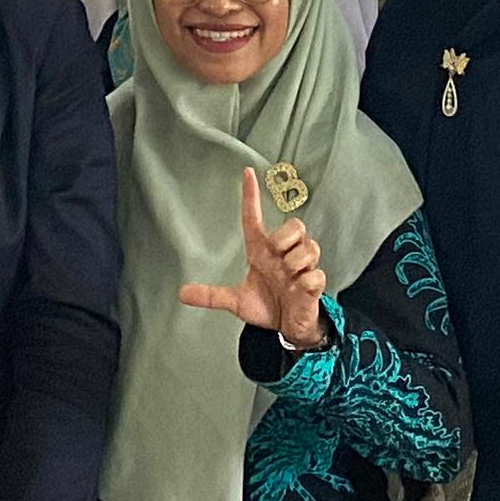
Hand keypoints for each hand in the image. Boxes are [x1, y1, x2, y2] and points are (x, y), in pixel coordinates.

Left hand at [177, 166, 331, 351]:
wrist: (288, 327)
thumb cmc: (266, 305)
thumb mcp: (237, 301)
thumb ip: (212, 295)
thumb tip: (182, 293)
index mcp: (263, 252)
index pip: (254, 218)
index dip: (251, 196)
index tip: (247, 173)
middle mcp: (284, 255)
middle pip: (295, 225)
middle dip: (285, 236)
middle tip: (277, 254)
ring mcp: (302, 268)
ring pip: (310, 246)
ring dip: (296, 260)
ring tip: (288, 276)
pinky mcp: (314, 284)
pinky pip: (316, 274)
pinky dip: (307, 281)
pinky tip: (299, 289)